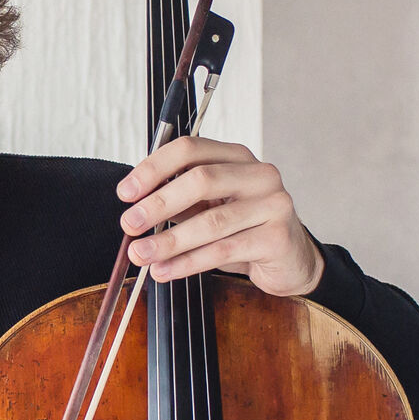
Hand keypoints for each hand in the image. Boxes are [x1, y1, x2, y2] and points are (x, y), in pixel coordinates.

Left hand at [118, 137, 323, 296]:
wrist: (292, 259)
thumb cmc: (247, 230)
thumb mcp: (212, 206)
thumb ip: (181, 200)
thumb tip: (137, 205)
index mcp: (238, 157)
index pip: (191, 149)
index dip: (154, 168)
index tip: (127, 192)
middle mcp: (259, 175)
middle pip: (201, 180)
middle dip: (159, 203)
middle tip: (130, 224)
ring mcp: (272, 205)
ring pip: (211, 221)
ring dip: (169, 240)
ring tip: (142, 255)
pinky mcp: (277, 238)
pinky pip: (224, 251)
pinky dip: (189, 262)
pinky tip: (167, 270)